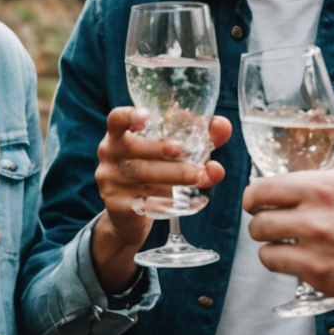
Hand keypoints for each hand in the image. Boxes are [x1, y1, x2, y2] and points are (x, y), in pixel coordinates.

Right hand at [89, 106, 229, 289]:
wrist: (129, 218)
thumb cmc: (153, 176)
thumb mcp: (171, 156)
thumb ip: (199, 138)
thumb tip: (222, 125)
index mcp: (119, 136)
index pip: (116, 119)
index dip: (129, 116)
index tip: (147, 117)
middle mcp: (110, 155)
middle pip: (134, 148)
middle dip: (161, 148)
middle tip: (184, 151)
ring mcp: (111, 181)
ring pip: (142, 175)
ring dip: (173, 175)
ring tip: (199, 176)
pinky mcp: (117, 206)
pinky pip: (143, 203)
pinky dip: (163, 202)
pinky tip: (180, 203)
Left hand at [243, 157, 333, 308]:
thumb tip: (332, 169)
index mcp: (325, 186)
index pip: (264, 188)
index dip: (255, 197)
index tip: (257, 203)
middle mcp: (314, 214)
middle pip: (258, 220)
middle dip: (261, 223)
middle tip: (272, 228)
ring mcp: (315, 247)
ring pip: (263, 248)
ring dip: (271, 248)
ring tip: (286, 248)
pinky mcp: (320, 276)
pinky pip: (281, 269)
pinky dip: (285, 267)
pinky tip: (300, 264)